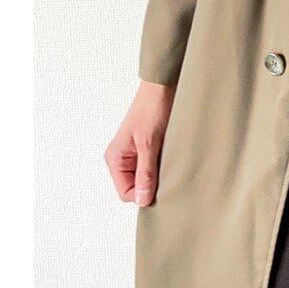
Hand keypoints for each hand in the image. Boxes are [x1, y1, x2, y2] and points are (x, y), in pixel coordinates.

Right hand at [105, 81, 175, 206]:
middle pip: (135, 188)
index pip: (125, 193)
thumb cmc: (152, 110)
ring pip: (146, 178)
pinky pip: (154, 168)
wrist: (163, 87)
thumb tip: (143, 200)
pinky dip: (164, 167)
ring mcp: (135, 154)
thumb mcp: (149, 145)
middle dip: (152, 186)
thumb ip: (145, 174)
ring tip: (171, 163)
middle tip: (169, 175)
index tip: (161, 187)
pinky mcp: (148, 149)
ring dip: (159, 175)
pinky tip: (173, 159)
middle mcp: (122, 159)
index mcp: (115, 159)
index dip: (143, 195)